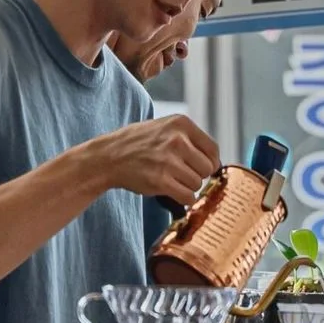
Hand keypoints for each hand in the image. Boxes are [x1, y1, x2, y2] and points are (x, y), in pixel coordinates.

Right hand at [93, 115, 219, 205]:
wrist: (109, 156)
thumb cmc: (137, 144)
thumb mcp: (164, 128)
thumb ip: (188, 139)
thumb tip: (214, 161)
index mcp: (181, 124)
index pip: (213, 149)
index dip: (210, 163)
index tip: (201, 168)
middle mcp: (177, 140)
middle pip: (207, 168)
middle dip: (197, 175)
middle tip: (181, 174)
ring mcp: (168, 161)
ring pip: (197, 184)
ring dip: (187, 187)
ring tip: (171, 180)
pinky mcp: (160, 181)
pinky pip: (187, 196)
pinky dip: (183, 199)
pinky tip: (171, 192)